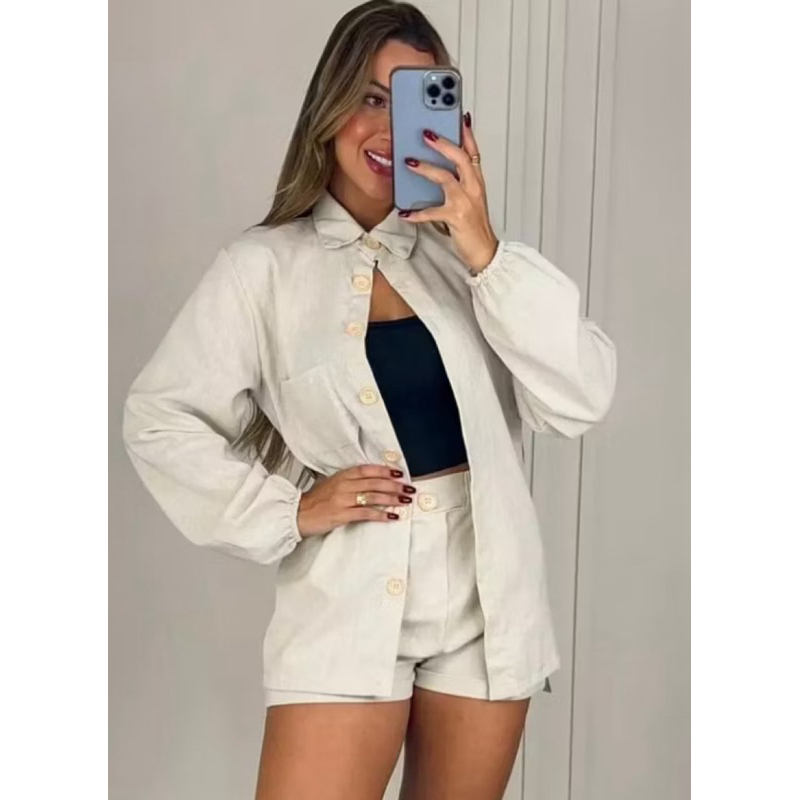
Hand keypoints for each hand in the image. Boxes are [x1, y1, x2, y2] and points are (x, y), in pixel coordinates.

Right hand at [296, 464, 416, 536]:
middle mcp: (344, 485)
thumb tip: (372, 481)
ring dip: (391, 499)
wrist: (298, 513)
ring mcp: (343, 500)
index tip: (399, 474)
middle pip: (374, 483)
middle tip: (409, 489)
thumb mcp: (332, 484)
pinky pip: (366, 513)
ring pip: (373, 497)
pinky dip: (380, 515)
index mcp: (342, 476)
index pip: (367, 470)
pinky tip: (391, 516)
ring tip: (404, 502)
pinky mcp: (342, 514)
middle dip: (394, 486)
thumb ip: (350, 481)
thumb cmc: (315, 500)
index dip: (385, 471)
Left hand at [398, 112, 498, 272]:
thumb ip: (457, 182)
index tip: (459, 116)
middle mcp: (473, 188)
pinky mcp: (456, 218)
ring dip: (426, 169)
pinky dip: (417, 213)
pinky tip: (405, 213)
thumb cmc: (474, 225)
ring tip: (409, 162)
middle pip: (460, 158)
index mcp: (477, 181)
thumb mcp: (469, 198)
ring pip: (446, 178)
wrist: (484, 250)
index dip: (467, 133)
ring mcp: (465, 202)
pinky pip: (432, 212)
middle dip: (443, 143)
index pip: (473, 151)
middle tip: (425, 132)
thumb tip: (436, 168)